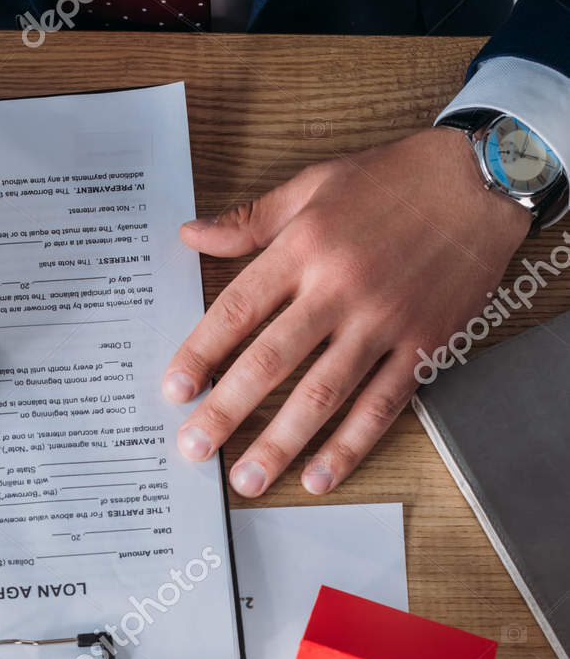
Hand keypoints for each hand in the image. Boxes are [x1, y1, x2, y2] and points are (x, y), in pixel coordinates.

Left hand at [162, 128, 530, 495]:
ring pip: (323, 394)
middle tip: (194, 449)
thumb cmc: (396, 179)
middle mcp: (340, 287)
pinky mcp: (423, 345)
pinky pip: (380, 405)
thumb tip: (191, 235)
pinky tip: (319, 476)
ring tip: (247, 480)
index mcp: (305, 247)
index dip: (201, 353)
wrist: (482, 178)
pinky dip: (349, 446)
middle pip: (271, 360)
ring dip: (280, 443)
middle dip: (226, 411)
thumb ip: (251, 220)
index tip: (175, 390)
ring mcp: (384, 321)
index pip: (238, 310)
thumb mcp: (315, 184)